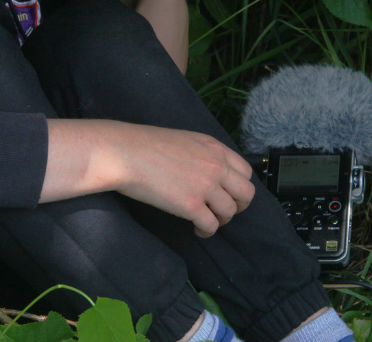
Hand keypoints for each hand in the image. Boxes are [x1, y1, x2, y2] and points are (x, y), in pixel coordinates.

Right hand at [40, 120, 255, 236]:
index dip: (239, 186)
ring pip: (230, 212)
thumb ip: (202, 155)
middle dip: (238, 206)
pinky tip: (197, 229)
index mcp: (215, 148)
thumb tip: (207, 172)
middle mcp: (216, 166)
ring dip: (221, 220)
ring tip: (206, 221)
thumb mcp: (184, 140)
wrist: (124, 153)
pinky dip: (207, 231)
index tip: (230, 194)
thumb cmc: (145, 145)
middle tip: (224, 211)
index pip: (245, 172)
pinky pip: (212, 226)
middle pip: (246, 194)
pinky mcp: (192, 206)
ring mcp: (206, 186)